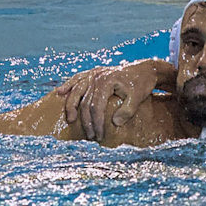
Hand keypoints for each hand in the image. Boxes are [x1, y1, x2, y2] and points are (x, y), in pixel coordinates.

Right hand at [56, 59, 175, 140]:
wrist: (145, 69)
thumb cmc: (141, 84)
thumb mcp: (138, 98)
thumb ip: (128, 111)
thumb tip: (115, 123)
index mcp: (106, 82)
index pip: (96, 106)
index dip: (96, 122)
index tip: (99, 135)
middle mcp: (97, 76)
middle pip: (84, 101)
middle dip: (86, 120)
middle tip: (90, 136)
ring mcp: (94, 73)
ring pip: (77, 90)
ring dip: (71, 105)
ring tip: (70, 119)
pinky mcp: (94, 73)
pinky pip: (77, 78)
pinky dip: (68, 85)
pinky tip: (60, 92)